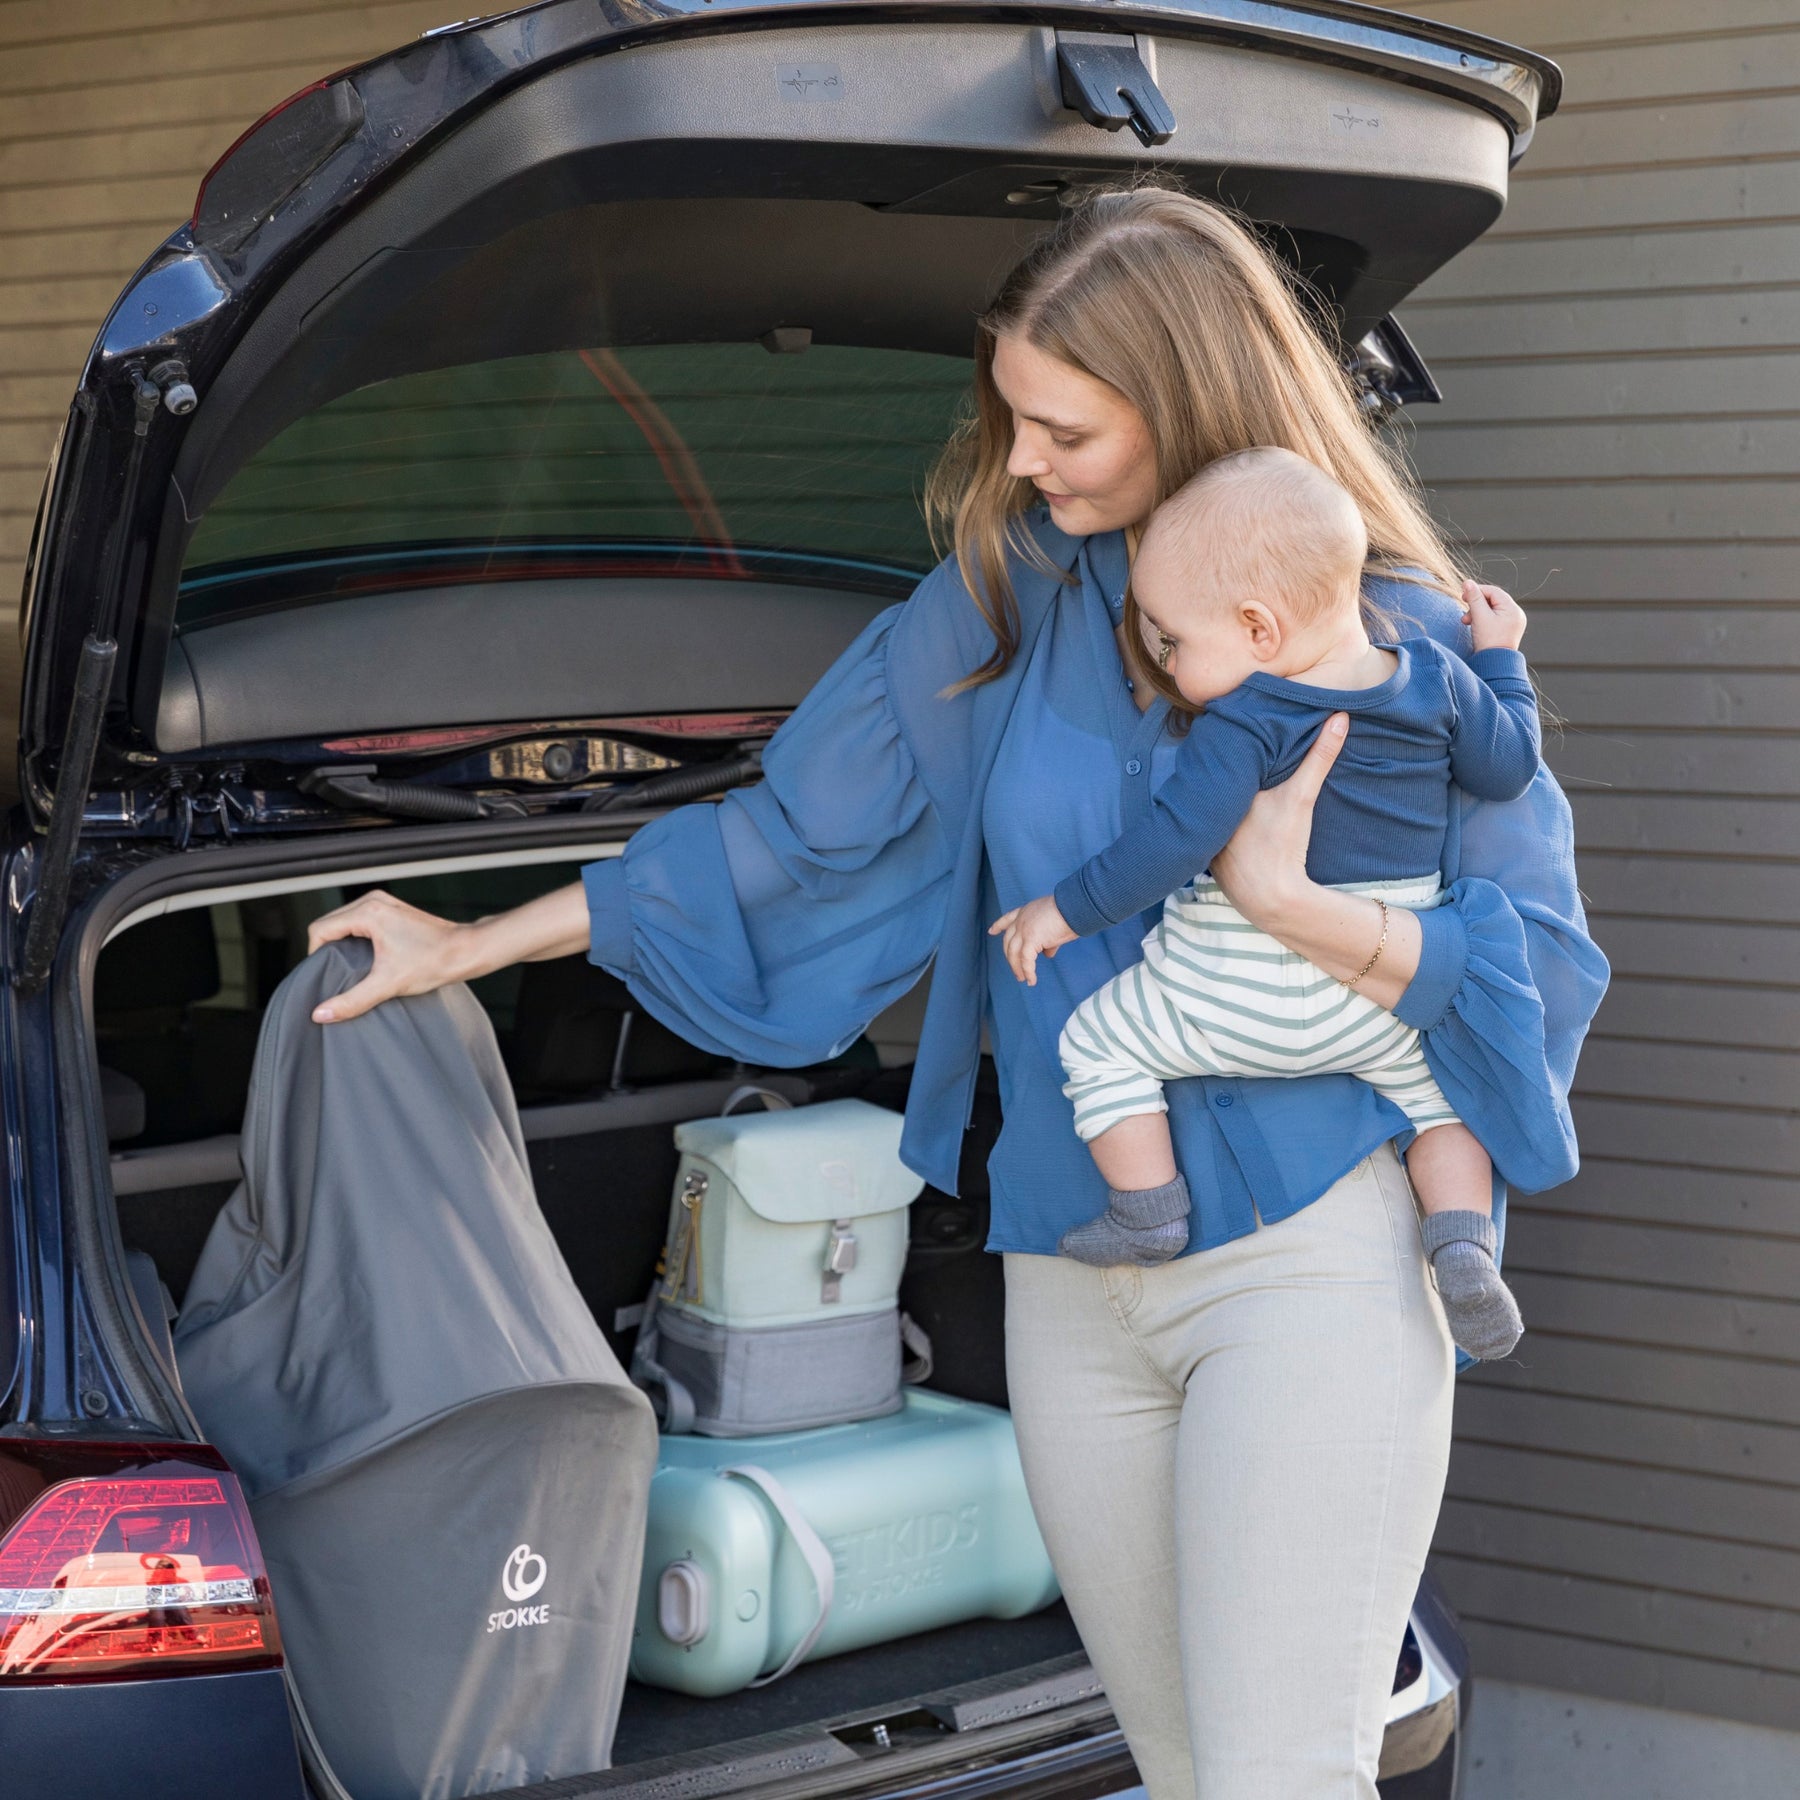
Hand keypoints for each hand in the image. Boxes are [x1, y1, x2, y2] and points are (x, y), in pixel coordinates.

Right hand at [305, 890, 474, 1023]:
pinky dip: (354, 938)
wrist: (466, 951)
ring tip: (348, 968)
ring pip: (343, 922)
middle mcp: (373, 901)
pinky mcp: (391, 910)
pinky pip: (358, 921)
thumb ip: (352, 1000)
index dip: (316, 955)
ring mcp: (383, 903)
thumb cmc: (435, 962)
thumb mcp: (388, 985)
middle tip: (334, 975)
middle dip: (327, 949)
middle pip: (329, 923)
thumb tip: (321, 1014)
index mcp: (368, 912)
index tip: (325, 976)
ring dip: (340, 943)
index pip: (320, 929)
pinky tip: (363, 959)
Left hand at [988, 894, 1075, 985]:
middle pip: (1008, 942)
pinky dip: (1028, 972)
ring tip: (1022, 979)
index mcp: (1025, 911)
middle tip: (1015, 969)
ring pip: (1014, 954)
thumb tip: (1047, 954)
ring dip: (1017, 968)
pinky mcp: (1031, 939)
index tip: (991, 931)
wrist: (1074, 906)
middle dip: (1010, 957)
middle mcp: (1021, 920)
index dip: (999, 926)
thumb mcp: (1054, 924)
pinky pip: (1026, 961)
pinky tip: (1031, 980)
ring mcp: (1024, 929)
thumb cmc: (1070, 912)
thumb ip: (1048, 939)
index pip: (1007, 919)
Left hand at [1208, 712, 1346, 932]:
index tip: (1234, 733)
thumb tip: (1339, 718)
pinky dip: (1214, 829)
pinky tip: (1222, 825)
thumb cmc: (1285, 846)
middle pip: (1214, 788)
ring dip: (1215, 803)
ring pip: (1209, 812)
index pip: (1222, 766)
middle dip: (1220, 776)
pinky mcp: (1208, 859)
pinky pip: (1208, 836)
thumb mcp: (1302, 798)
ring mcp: (1206, 838)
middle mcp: (1209, 814)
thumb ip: (1319, 758)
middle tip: (1233, 759)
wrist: (1273, 897)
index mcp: (1224, 795)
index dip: (1228, 751)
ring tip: (1224, 788)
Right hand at [1462, 578, 1525, 653]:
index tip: (1462, 596)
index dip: (1477, 591)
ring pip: (1492, 609)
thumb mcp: (1479, 617)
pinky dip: (1483, 619)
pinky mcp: (1508, 630)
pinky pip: (1495, 618)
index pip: (1493, 591)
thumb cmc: (1488, 641)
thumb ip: (1474, 598)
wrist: (1494, 664)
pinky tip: (1475, 626)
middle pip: (1493, 600)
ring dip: (1477, 612)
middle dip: (1476, 604)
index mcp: (1512, 609)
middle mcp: (1516, 614)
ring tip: (1467, 622)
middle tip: (1464, 614)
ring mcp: (1513, 622)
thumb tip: (1467, 582)